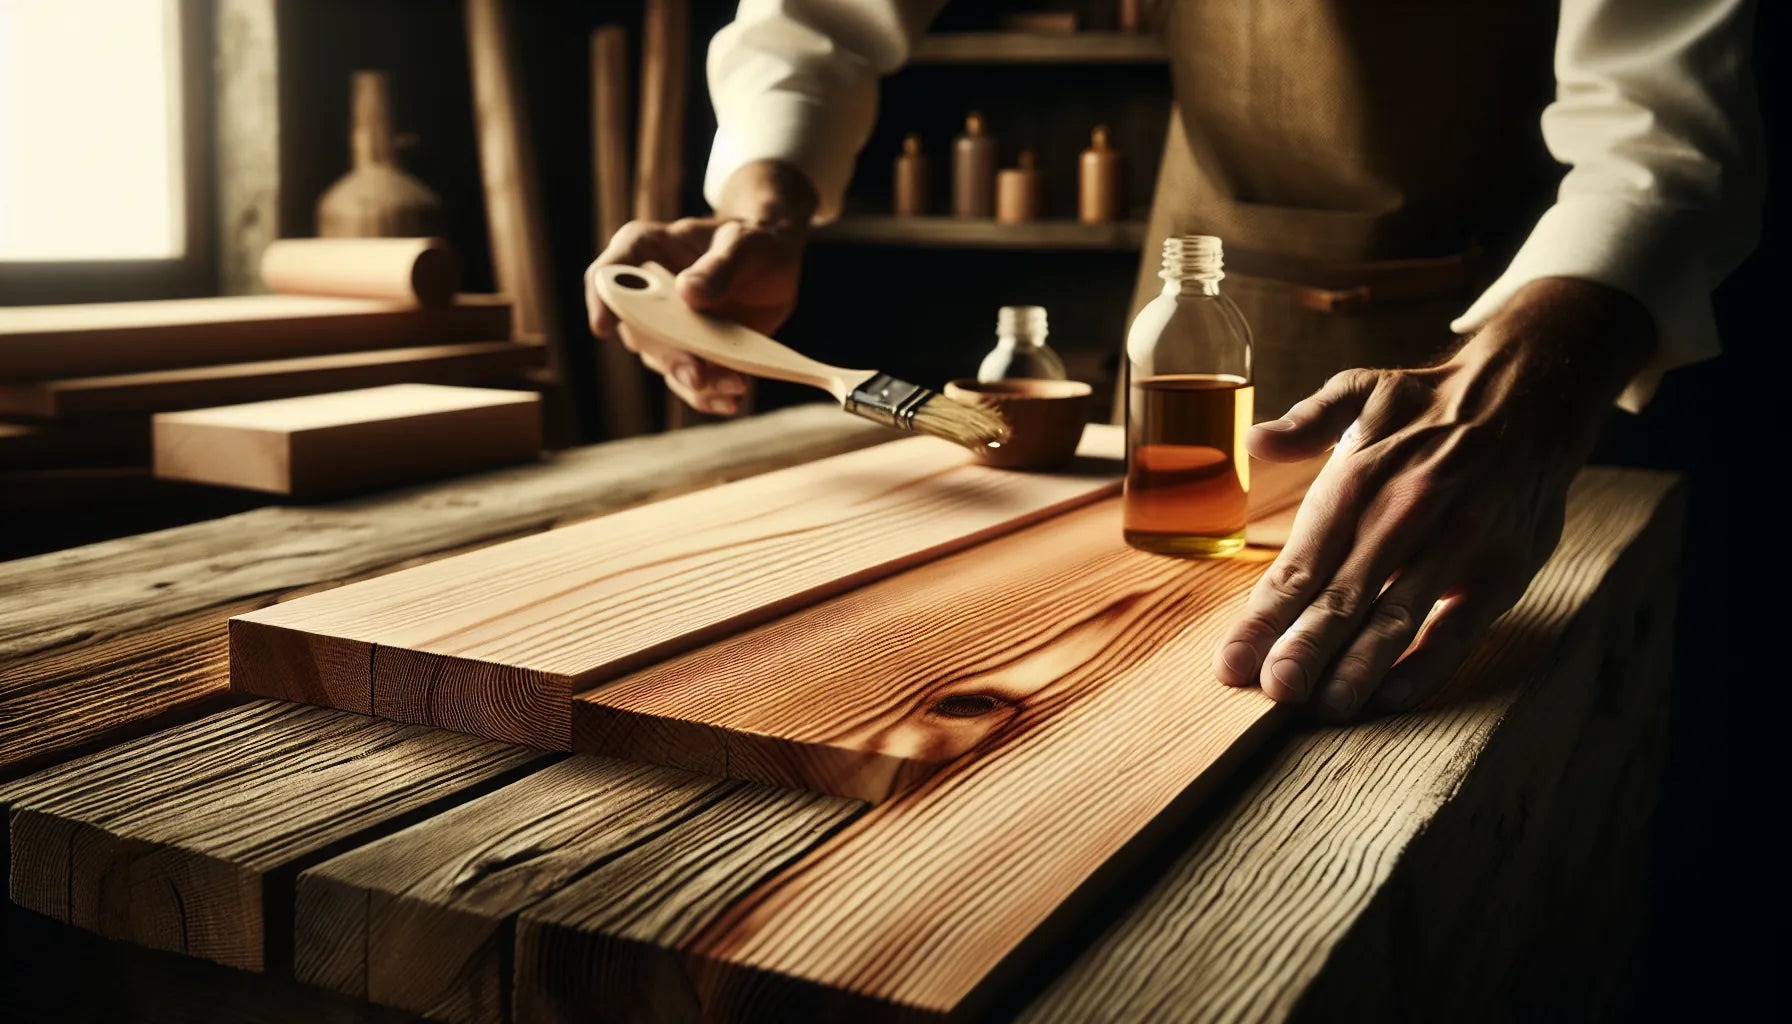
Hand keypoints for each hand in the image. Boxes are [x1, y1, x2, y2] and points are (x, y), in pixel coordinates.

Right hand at [585, 161, 815, 414]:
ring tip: (735, 384)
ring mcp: (665, 328)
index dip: (601, 300)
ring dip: (696, 381)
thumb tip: (687, 291)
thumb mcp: (746, 243)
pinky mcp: (689, 354)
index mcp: (645, 249)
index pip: (609, 273)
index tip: (604, 327)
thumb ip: (720, 265)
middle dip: (669, 356)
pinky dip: (708, 395)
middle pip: (639, 331)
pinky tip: (730, 400)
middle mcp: (645, 293)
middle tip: (699, 373)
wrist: (775, 266)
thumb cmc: (754, 241)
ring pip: (664, 363)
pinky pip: (689, 383)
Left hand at [1213, 277, 1654, 719]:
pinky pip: (1460, 626)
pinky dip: (1427, 664)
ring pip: (1397, 614)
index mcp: (1361, 474)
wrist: (1533, 392)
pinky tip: (1391, 695)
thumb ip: (1306, 421)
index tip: (1231, 663)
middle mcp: (1405, 511)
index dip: (1264, 616)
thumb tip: (1256, 441)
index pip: (1302, 562)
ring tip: (1325, 707)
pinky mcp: (1503, 567)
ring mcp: (1458, 542)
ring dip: (1358, 665)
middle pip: (1343, 595)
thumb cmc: (1430, 405)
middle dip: (1304, 648)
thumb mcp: (1362, 390)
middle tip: (1272, 692)